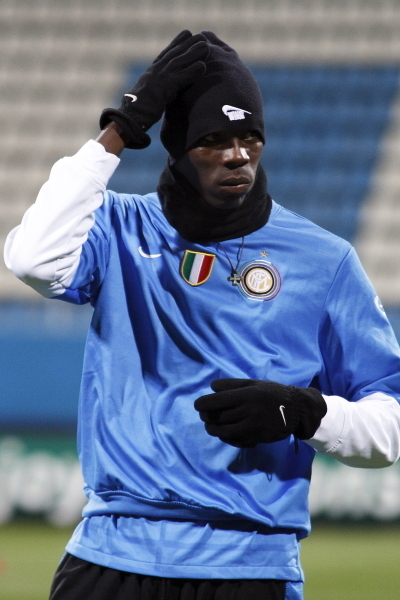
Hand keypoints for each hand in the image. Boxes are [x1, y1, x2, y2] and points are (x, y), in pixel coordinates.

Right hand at [100, 30, 208, 148]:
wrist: (130, 116)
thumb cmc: (136, 111)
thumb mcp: (146, 96)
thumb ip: (155, 90)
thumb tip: (161, 92)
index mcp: (151, 73)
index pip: (165, 54)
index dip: (176, 43)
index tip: (186, 34)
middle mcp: (155, 72)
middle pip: (174, 54)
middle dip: (187, 44)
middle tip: (200, 36)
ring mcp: (160, 79)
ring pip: (179, 62)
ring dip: (193, 54)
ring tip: (206, 47)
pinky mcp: (165, 89)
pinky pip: (181, 78)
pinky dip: (192, 72)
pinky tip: (203, 67)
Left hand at [194, 379, 326, 447]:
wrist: (296, 410)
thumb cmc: (272, 393)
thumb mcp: (254, 383)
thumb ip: (233, 384)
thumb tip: (212, 387)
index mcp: (246, 395)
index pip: (216, 401)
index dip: (202, 404)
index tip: (198, 405)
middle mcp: (247, 411)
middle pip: (218, 417)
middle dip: (206, 416)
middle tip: (204, 414)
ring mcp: (252, 426)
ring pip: (223, 431)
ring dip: (212, 429)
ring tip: (210, 425)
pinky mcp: (256, 437)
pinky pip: (235, 440)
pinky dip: (225, 437)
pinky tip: (224, 433)